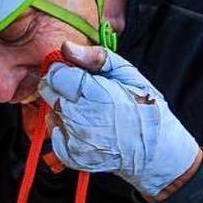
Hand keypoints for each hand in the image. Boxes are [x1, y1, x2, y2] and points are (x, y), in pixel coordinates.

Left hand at [38, 42, 199, 197]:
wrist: (153, 148)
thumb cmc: (143, 107)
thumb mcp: (127, 73)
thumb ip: (95, 57)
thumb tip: (66, 47)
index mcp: (93, 94)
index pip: (56, 74)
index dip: (65, 71)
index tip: (77, 74)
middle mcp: (79, 118)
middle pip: (49, 92)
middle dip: (62, 88)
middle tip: (83, 93)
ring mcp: (74, 139)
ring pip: (51, 111)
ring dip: (63, 108)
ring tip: (88, 111)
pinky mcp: (70, 155)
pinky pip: (54, 134)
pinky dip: (64, 129)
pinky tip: (84, 127)